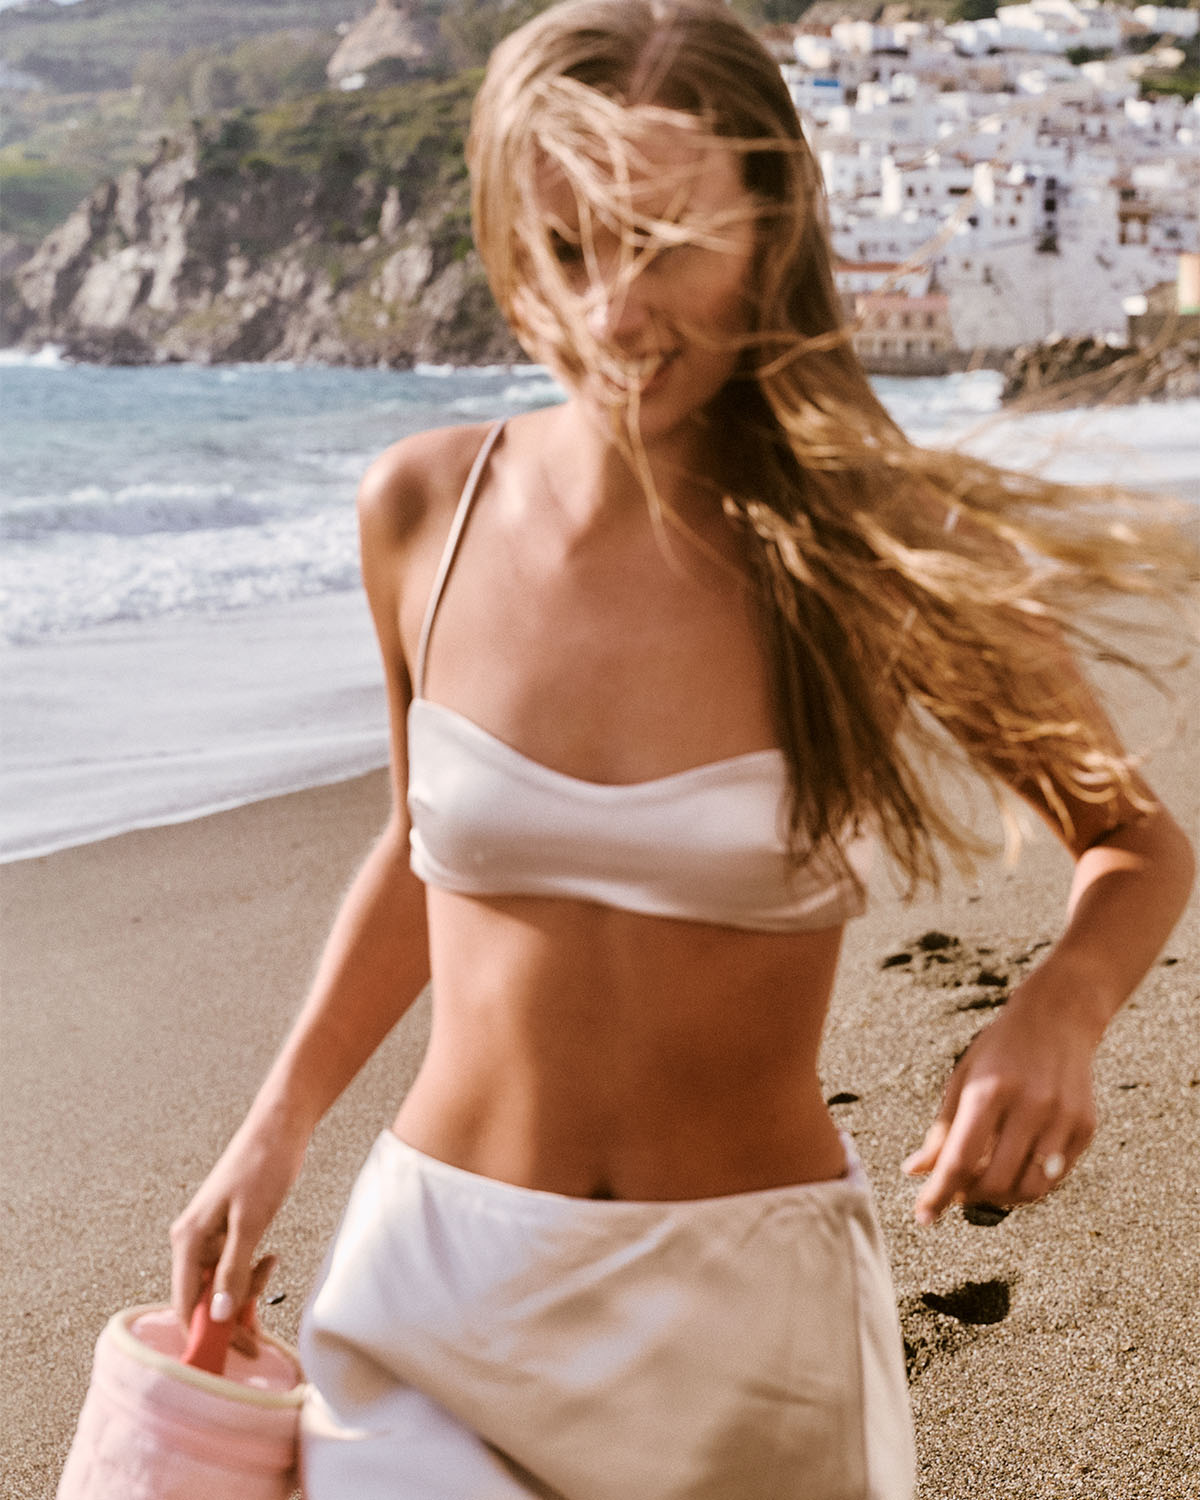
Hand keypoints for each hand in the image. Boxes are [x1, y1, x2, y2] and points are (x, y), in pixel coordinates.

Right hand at [170, 1113, 307, 1337]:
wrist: (280, 1128)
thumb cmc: (263, 1166)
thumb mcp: (252, 1222)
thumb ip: (233, 1269)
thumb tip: (216, 1316)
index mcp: (188, 1240)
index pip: (185, 1305)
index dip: (207, 1334)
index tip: (235, 1354)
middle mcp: (191, 1242)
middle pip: (202, 1300)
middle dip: (229, 1320)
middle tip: (261, 1337)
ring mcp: (209, 1238)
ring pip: (219, 1286)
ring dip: (242, 1295)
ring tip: (272, 1272)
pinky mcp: (227, 1233)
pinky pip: (231, 1269)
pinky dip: (249, 1274)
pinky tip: (271, 1261)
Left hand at [902, 984, 1098, 1225]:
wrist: (1058, 1016)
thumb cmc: (998, 1050)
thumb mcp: (961, 1080)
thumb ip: (940, 1131)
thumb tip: (915, 1172)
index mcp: (989, 1090)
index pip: (960, 1159)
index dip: (938, 1193)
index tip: (922, 1217)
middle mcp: (1029, 1105)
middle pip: (996, 1181)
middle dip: (970, 1197)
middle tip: (956, 1191)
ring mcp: (1062, 1118)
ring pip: (1030, 1188)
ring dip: (1002, 1198)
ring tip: (985, 1184)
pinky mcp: (1085, 1127)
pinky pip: (1055, 1176)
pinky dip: (1030, 1183)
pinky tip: (1015, 1168)